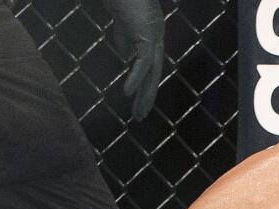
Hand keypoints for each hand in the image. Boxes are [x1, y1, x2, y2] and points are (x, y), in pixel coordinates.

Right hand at [101, 0, 164, 119]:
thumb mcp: (121, 22)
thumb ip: (124, 38)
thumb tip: (125, 56)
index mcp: (151, 35)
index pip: (150, 66)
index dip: (145, 84)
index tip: (138, 102)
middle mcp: (156, 37)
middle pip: (154, 73)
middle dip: (147, 96)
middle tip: (140, 116)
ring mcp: (154, 36)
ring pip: (152, 72)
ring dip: (145, 94)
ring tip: (138, 112)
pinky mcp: (147, 35)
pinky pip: (143, 63)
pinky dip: (136, 79)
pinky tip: (128, 93)